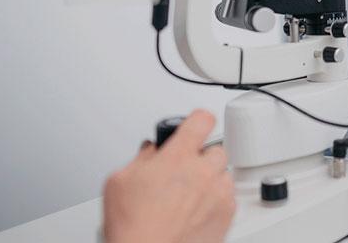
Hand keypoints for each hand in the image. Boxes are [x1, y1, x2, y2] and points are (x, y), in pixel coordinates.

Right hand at [102, 110, 235, 242]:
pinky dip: (216, 201)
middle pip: (215, 148)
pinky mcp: (227, 214)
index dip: (197, 120)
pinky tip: (196, 211)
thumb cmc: (133, 228)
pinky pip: (228, 197)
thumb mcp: (119, 181)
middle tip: (183, 173)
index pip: (202, 119)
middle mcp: (203, 172)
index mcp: (178, 157)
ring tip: (188, 197)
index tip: (195, 125)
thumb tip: (150, 150)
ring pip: (223, 173)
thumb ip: (141, 157)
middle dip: (200, 158)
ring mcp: (218, 193)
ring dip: (210, 179)